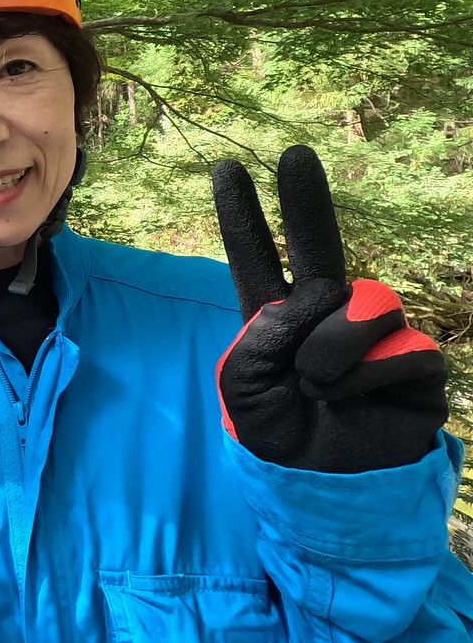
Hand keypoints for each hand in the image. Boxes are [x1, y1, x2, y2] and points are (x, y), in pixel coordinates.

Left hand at [211, 145, 446, 473]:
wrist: (327, 488)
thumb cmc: (281, 437)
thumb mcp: (243, 385)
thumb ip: (264, 332)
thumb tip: (320, 297)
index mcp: (274, 320)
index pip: (256, 259)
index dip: (243, 216)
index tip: (226, 169)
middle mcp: (326, 317)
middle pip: (321, 246)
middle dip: (306, 199)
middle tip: (294, 154)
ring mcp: (374, 334)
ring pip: (362, 302)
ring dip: (334, 347)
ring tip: (318, 386)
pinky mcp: (416, 360)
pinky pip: (399, 345)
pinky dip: (369, 376)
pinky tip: (357, 400)